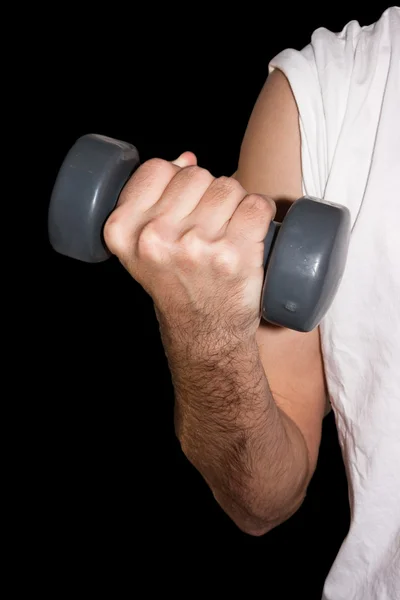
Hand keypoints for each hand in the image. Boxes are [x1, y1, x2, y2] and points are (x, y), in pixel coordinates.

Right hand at [103, 153, 275, 350]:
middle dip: (207, 193)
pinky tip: (250, 234)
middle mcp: (154, 236)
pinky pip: (257, 204)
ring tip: (227, 233)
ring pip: (229, 186)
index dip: (176, 182)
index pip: (158, 168)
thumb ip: (152, 199)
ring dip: (235, 204)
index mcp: (123, 230)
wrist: (203, 332)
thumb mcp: (141, 246)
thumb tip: (185, 158)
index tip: (182, 207)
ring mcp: (195, 246)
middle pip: (196, 174)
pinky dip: (260, 214)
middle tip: (207, 227)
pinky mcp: (232, 255)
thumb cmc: (176, 284)